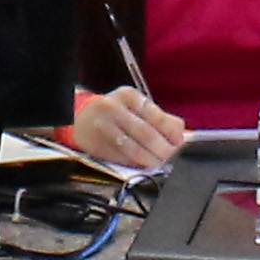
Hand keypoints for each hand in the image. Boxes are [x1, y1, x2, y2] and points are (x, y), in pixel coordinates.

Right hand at [63, 86, 189, 175]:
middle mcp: (113, 109)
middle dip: (163, 148)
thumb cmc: (115, 112)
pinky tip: (144, 163)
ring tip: (160, 162)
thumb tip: (180, 132)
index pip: (154, 114)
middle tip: (171, 155)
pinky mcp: (98, 147)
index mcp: (127, 96)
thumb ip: (160, 117)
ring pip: (134, 149)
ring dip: (152, 159)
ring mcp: (103, 129)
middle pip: (145, 133)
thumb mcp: (136, 106)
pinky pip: (124, 159)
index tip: (179, 141)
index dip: (170, 131)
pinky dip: (138, 164)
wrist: (79, 119)